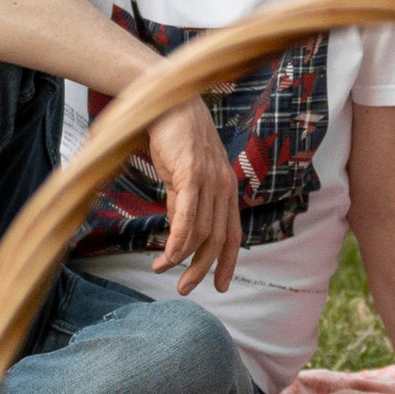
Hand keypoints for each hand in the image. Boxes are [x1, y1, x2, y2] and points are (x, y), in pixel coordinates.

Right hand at [145, 95, 241, 293]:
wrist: (169, 104)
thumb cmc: (175, 140)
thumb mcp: (183, 177)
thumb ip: (184, 204)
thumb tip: (179, 234)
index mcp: (226, 189)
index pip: (233, 234)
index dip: (227, 262)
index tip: (220, 286)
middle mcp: (223, 187)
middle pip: (217, 240)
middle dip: (202, 269)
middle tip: (184, 288)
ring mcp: (209, 181)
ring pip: (202, 232)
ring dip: (181, 257)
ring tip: (161, 270)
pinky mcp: (191, 174)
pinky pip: (188, 215)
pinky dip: (178, 239)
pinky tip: (168, 255)